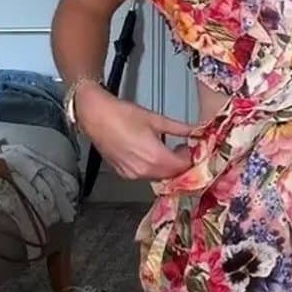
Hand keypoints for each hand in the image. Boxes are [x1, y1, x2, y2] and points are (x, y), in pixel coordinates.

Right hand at [75, 82, 193, 180]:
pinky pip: (146, 176)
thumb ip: (179, 128)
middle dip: (181, 163)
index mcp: (155, 157)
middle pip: (173, 175)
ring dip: (168, 167)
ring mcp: (133, 174)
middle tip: (184, 148)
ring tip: (170, 149)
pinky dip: (154, 168)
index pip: (183, 166)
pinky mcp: (124, 173)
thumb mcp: (156, 119)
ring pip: (160, 177)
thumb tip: (195, 130)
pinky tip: (154, 154)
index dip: (192, 158)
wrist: (96, 116)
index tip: (194, 148)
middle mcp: (144, 170)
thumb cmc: (122, 115)